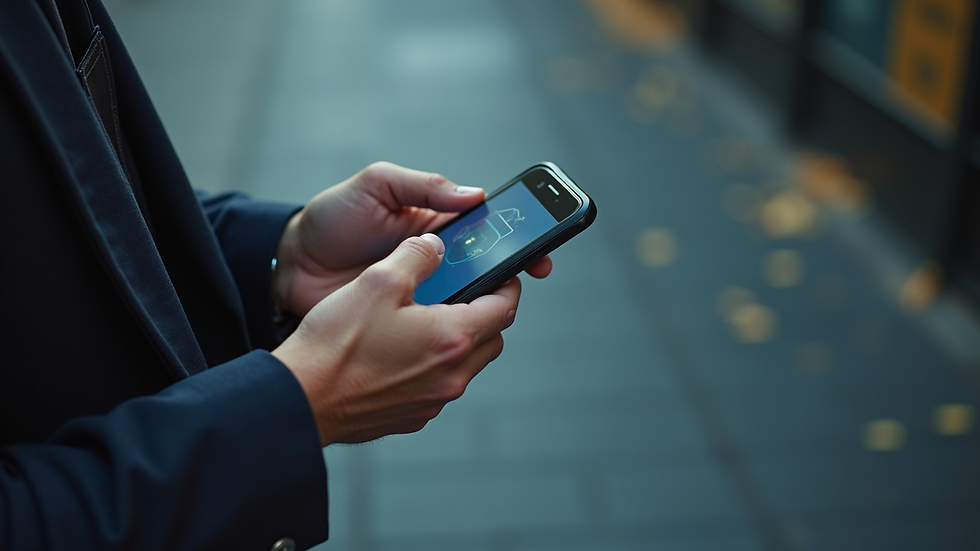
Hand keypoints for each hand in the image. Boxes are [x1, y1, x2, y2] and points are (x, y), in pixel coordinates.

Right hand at [272, 234, 519, 444]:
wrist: (300, 398)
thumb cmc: (336, 344)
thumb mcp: (379, 280)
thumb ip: (417, 255)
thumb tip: (436, 246)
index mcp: (452, 338)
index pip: (505, 308)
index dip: (506, 285)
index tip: (499, 273)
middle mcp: (451, 376)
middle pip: (491, 339)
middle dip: (484, 314)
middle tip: (461, 293)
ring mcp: (432, 401)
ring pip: (466, 365)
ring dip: (457, 341)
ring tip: (423, 320)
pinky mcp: (411, 417)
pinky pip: (437, 386)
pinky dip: (431, 366)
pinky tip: (400, 351)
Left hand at [273, 162, 551, 315]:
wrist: (288, 266)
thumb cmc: (331, 219)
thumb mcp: (375, 186)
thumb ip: (423, 185)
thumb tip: (476, 195)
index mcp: (437, 226)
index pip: (490, 232)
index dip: (520, 242)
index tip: (541, 254)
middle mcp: (438, 263)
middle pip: (487, 274)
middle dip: (507, 279)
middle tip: (514, 283)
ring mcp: (424, 297)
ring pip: (467, 306)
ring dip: (478, 307)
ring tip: (475, 304)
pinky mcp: (405, 326)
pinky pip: (437, 332)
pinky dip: (448, 333)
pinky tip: (449, 333)